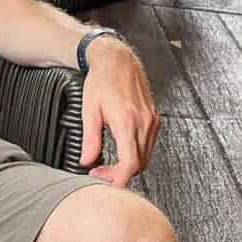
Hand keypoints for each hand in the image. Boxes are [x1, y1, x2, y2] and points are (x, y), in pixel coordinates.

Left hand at [78, 37, 158, 187]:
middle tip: (101, 172)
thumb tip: (87, 161)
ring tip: (110, 164)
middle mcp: (143, 122)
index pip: (130, 164)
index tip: (104, 181)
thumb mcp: (89, 110)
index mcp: (126, 121)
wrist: (118, 60)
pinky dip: (137, 153)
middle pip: (139, 165)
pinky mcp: (154, 118)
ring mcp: (151, 121)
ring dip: (129, 165)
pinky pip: (149, 145)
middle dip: (120, 175)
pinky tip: (122, 150)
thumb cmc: (103, 80)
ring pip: (146, 157)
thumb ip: (89, 139)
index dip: (117, 179)